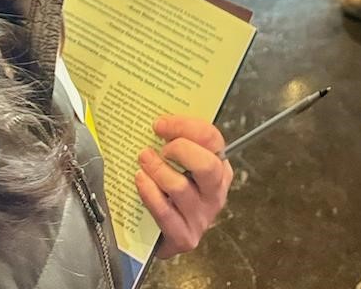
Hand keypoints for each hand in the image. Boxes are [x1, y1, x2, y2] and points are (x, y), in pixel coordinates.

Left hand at [136, 115, 232, 258]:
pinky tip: (140, 180)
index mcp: (220, 168)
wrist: (166, 238)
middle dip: (180, 149)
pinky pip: (164, 212)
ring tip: (143, 159)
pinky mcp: (184, 237)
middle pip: (206, 165)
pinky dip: (149, 192)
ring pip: (180, 187)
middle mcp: (216, 192)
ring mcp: (202, 217)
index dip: (185, 126)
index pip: (212, 138)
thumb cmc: (173, 193)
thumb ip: (178, 144)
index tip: (161, 124)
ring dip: (157, 169)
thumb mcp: (184, 166)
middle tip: (161, 147)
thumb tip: (158, 122)